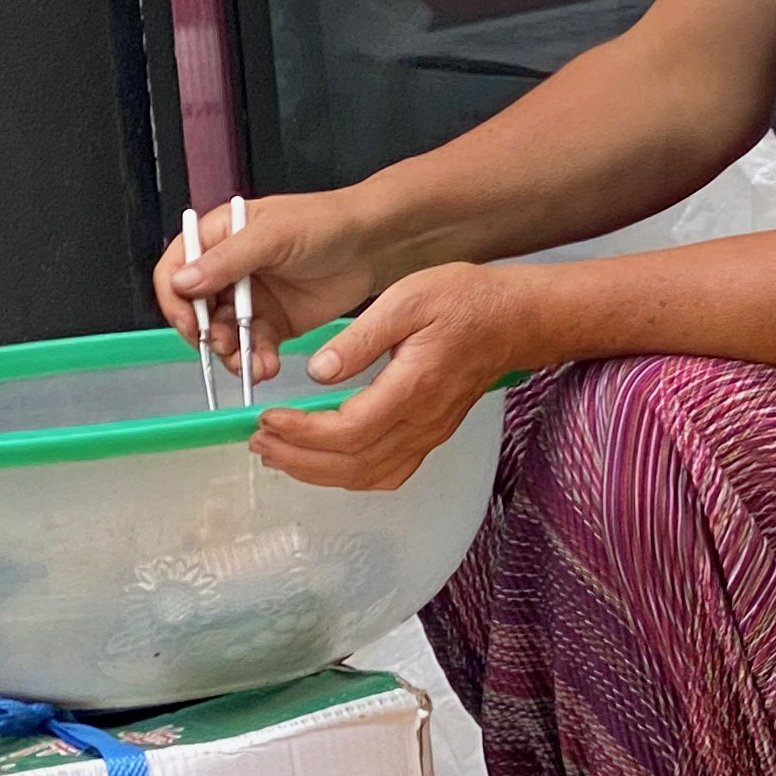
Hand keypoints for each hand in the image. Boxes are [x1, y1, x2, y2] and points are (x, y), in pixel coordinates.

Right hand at [154, 190, 382, 381]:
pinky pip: (252, 348)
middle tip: (225, 346)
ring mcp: (249, 300)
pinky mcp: (274, 324)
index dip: (176, 300)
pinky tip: (267, 367)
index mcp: (218, 238)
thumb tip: (183, 282)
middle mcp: (228, 271)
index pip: (176, 270)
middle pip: (196, 311)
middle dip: (207, 335)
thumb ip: (227, 260)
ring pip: (224, 336)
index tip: (191, 323)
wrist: (375, 244)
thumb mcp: (273, 235)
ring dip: (232, 354)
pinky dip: (256, 361)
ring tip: (252, 365)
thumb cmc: (326, 222)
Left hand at [250, 264, 534, 491]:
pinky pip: (388, 473)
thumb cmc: (467, 302)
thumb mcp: (408, 298)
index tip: (268, 420)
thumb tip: (318, 371)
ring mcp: (429, 434)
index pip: (348, 430)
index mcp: (413, 388)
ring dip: (318, 473)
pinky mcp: (431, 434)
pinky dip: (350, 477)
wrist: (516, 319)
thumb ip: (361, 337)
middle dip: (298, 459)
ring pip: (367, 476)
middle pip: (352, 465)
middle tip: (259, 442)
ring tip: (279, 455)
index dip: (303, 433)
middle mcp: (422, 422)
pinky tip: (325, 462)